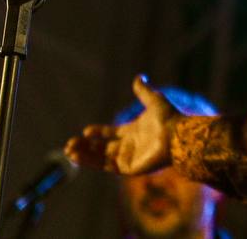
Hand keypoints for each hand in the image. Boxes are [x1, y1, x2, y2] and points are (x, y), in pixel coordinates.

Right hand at [64, 75, 178, 174]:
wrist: (177, 135)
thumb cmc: (168, 118)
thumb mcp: (153, 100)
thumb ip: (143, 91)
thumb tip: (139, 77)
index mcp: (132, 131)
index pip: (110, 133)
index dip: (98, 133)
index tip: (86, 131)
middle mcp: (129, 146)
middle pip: (101, 148)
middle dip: (85, 147)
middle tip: (69, 145)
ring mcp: (128, 158)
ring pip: (100, 158)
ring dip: (84, 155)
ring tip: (69, 150)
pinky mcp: (128, 168)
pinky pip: (106, 166)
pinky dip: (91, 161)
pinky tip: (78, 156)